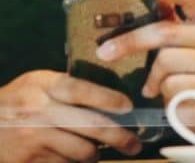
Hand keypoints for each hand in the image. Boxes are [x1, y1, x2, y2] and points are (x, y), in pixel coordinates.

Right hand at [0, 70, 140, 162]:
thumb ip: (67, 88)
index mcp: (44, 86)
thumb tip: (112, 103)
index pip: (82, 90)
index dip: (109, 99)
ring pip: (82, 151)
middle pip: (91, 125)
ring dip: (95, 154)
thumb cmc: (17, 100)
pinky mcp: (29, 161)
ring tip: (96, 150)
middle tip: (134, 145)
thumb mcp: (37, 83)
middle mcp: (40, 112)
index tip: (129, 108)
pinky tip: (70, 156)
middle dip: (120, 137)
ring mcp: (34, 139)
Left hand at [96, 0, 194, 102]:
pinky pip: (171, 84)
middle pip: (166, 31)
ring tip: (158, 83)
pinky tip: (172, 95)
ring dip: (153, 76)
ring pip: (166, 60)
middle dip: (130, 41)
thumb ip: (169, 22)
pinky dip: (164, 92)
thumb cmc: (192, 68)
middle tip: (104, 52)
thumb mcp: (184, 42)